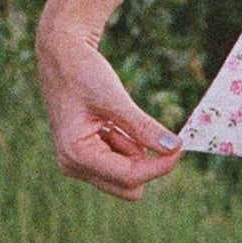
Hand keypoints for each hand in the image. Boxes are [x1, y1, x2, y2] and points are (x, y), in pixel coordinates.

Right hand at [37, 16, 183, 200]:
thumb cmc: (83, 72)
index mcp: (76, 154)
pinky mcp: (85, 159)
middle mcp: (74, 166)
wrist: (61, 56)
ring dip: (133, 152)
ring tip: (116, 119)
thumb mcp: (115, 98)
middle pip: (128, 186)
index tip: (180, 149)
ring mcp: (78, 165)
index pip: (129, 176)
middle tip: (148, 130)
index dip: (159, 166)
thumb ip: (143, 126)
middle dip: (143, 162)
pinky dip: (125, 147)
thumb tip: (175, 147)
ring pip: (125, 177)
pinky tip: (112, 124)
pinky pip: (118, 165)